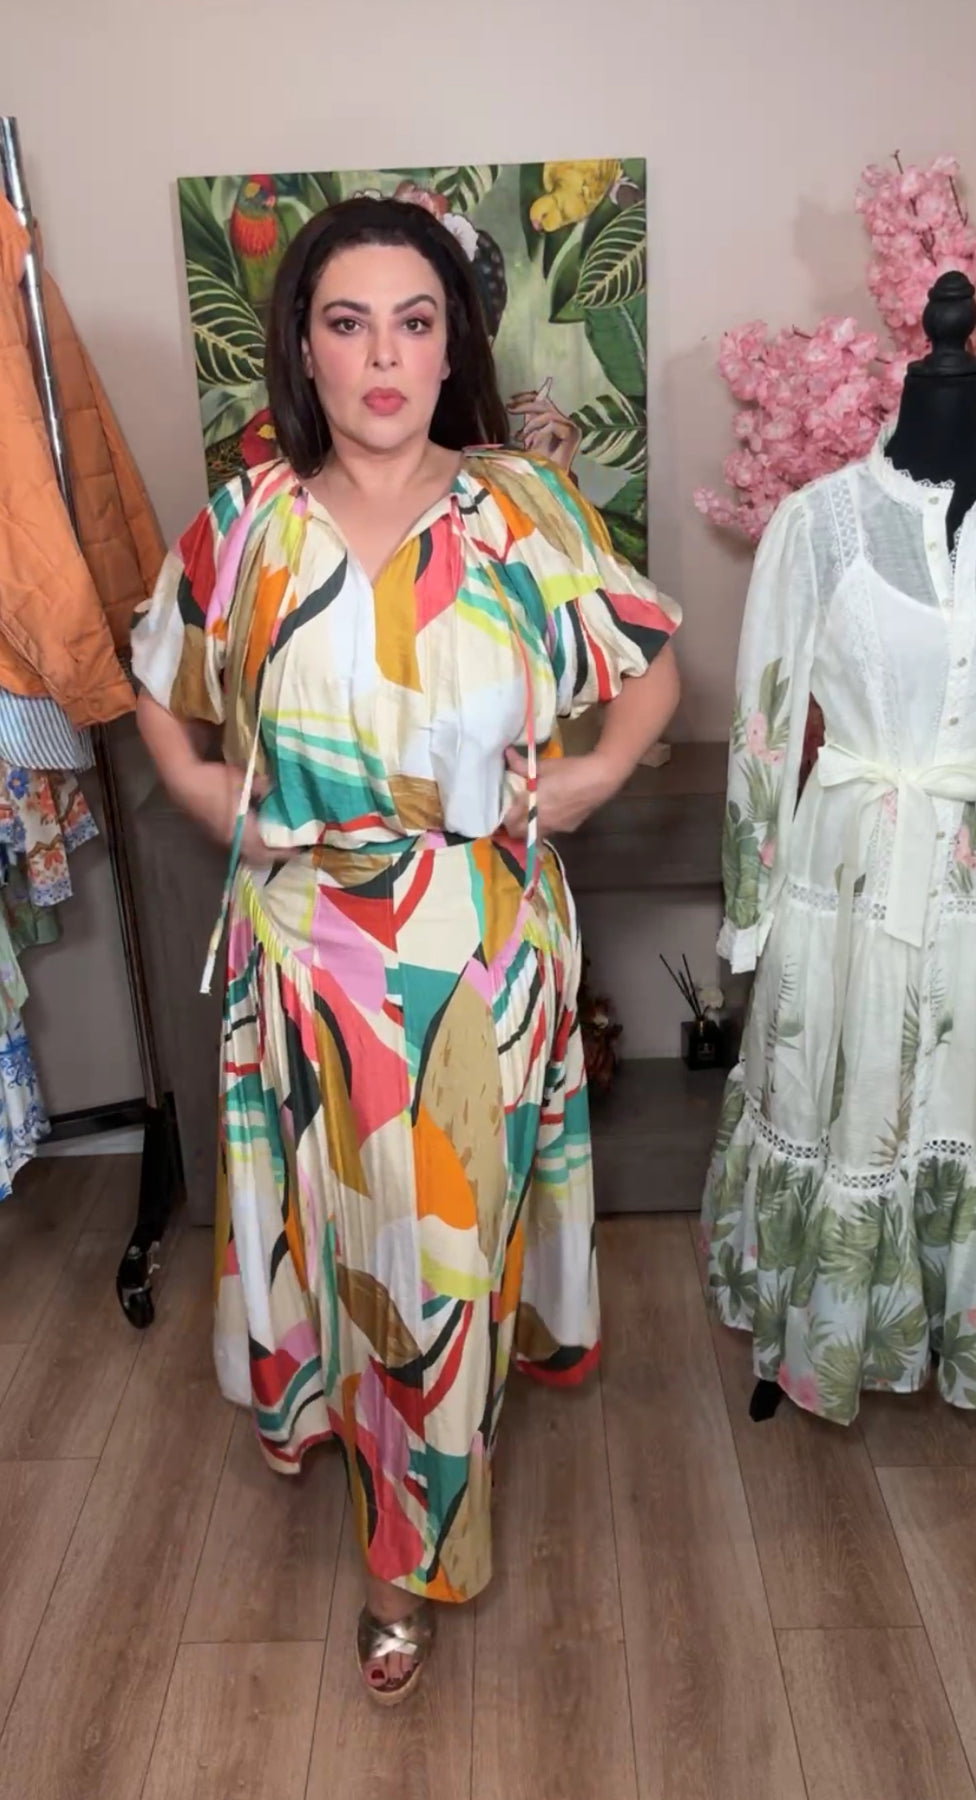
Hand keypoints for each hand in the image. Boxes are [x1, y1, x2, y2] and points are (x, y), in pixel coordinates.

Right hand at [177, 762, 280, 867]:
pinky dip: (249, 840)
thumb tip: (274, 790)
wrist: (182, 780)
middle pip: (257, 856)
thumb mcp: (244, 780)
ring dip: (259, 848)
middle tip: (287, 845)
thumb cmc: (215, 781)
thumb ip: (263, 787)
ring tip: (273, 837)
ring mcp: (220, 838)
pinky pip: (236, 843)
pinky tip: (253, 827)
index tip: (299, 849)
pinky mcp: (212, 831)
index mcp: (243, 832)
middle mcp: (232, 840)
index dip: (284, 853)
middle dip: (273, 854)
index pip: (267, 852)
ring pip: (245, 850)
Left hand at [502, 747, 616, 838]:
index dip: (504, 815)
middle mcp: (542, 822)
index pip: (509, 821)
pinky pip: (551, 830)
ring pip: (535, 833)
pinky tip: (553, 809)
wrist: (601, 779)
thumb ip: (522, 765)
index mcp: (533, 806)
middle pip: (519, 833)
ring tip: (531, 810)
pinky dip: (546, 823)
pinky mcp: (569, 827)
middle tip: (514, 810)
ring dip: (529, 825)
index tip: (505, 804)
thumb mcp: (545, 766)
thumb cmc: (571, 770)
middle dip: (513, 825)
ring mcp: (556, 827)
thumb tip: (507, 754)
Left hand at [508, 378, 581, 472]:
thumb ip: (526, 421)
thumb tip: (512, 403)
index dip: (526, 397)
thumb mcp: (526, 437)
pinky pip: (552, 424)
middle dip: (524, 406)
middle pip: (545, 403)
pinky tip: (532, 444)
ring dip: (530, 425)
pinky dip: (539, 432)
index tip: (510, 401)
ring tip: (519, 438)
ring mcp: (571, 428)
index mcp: (556, 421)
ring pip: (547, 414)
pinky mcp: (572, 434)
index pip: (543, 400)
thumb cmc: (534, 464)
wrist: (544, 482)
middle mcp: (565, 422)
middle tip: (509, 409)